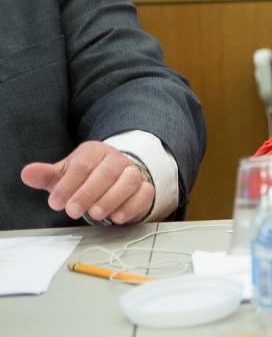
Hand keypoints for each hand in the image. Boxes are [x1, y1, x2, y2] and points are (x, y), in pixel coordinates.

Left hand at [20, 141, 154, 224]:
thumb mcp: (64, 176)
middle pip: (106, 172)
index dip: (68, 184)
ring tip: (95, 214)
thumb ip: (46, 176)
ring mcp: (134, 172)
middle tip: (73, 211)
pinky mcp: (146, 187)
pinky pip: (145, 193)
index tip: (55, 203)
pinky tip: (117, 217)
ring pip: (129, 181)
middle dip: (88, 193)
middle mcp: (116, 159)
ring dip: (111, 199)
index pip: (82, 165)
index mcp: (95, 152)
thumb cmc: (85, 179)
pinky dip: (132, 206)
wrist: (114, 181)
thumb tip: (27, 174)